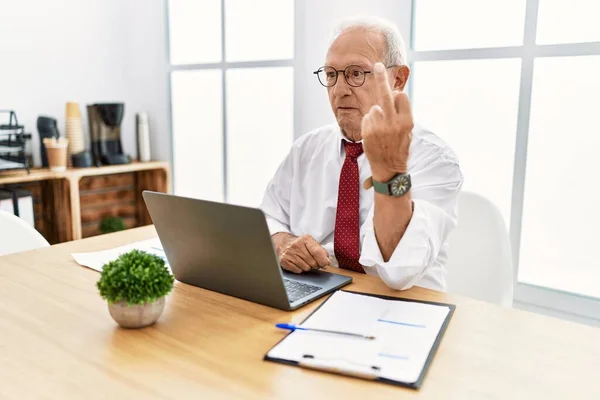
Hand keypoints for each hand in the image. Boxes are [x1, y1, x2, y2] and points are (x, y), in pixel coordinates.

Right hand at [272, 233, 330, 272]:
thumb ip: (321, 252)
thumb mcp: (312, 243)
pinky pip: (298, 271)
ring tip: (304, 261)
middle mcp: (296, 245)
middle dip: (315, 264)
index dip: (323, 261)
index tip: (326, 264)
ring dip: (307, 267)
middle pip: (312, 262)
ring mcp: (289, 253)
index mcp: (305, 239)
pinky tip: (298, 263)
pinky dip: (300, 269)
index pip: (317, 252)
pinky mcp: (284, 261)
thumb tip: (327, 262)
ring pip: (306, 268)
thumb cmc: (301, 245)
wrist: (283, 243)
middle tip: (313, 261)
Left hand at [361, 62, 412, 180]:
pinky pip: (367, 118)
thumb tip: (394, 94)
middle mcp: (394, 123)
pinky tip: (374, 134)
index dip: (396, 96)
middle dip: (381, 78)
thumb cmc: (399, 148)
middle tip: (377, 65)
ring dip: (376, 114)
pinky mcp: (368, 132)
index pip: (401, 96)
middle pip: (386, 94)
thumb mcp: (407, 131)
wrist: (389, 169)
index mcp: (407, 121)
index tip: (394, 94)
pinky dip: (369, 122)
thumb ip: (402, 113)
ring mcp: (380, 127)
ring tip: (381, 129)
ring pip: (374, 108)